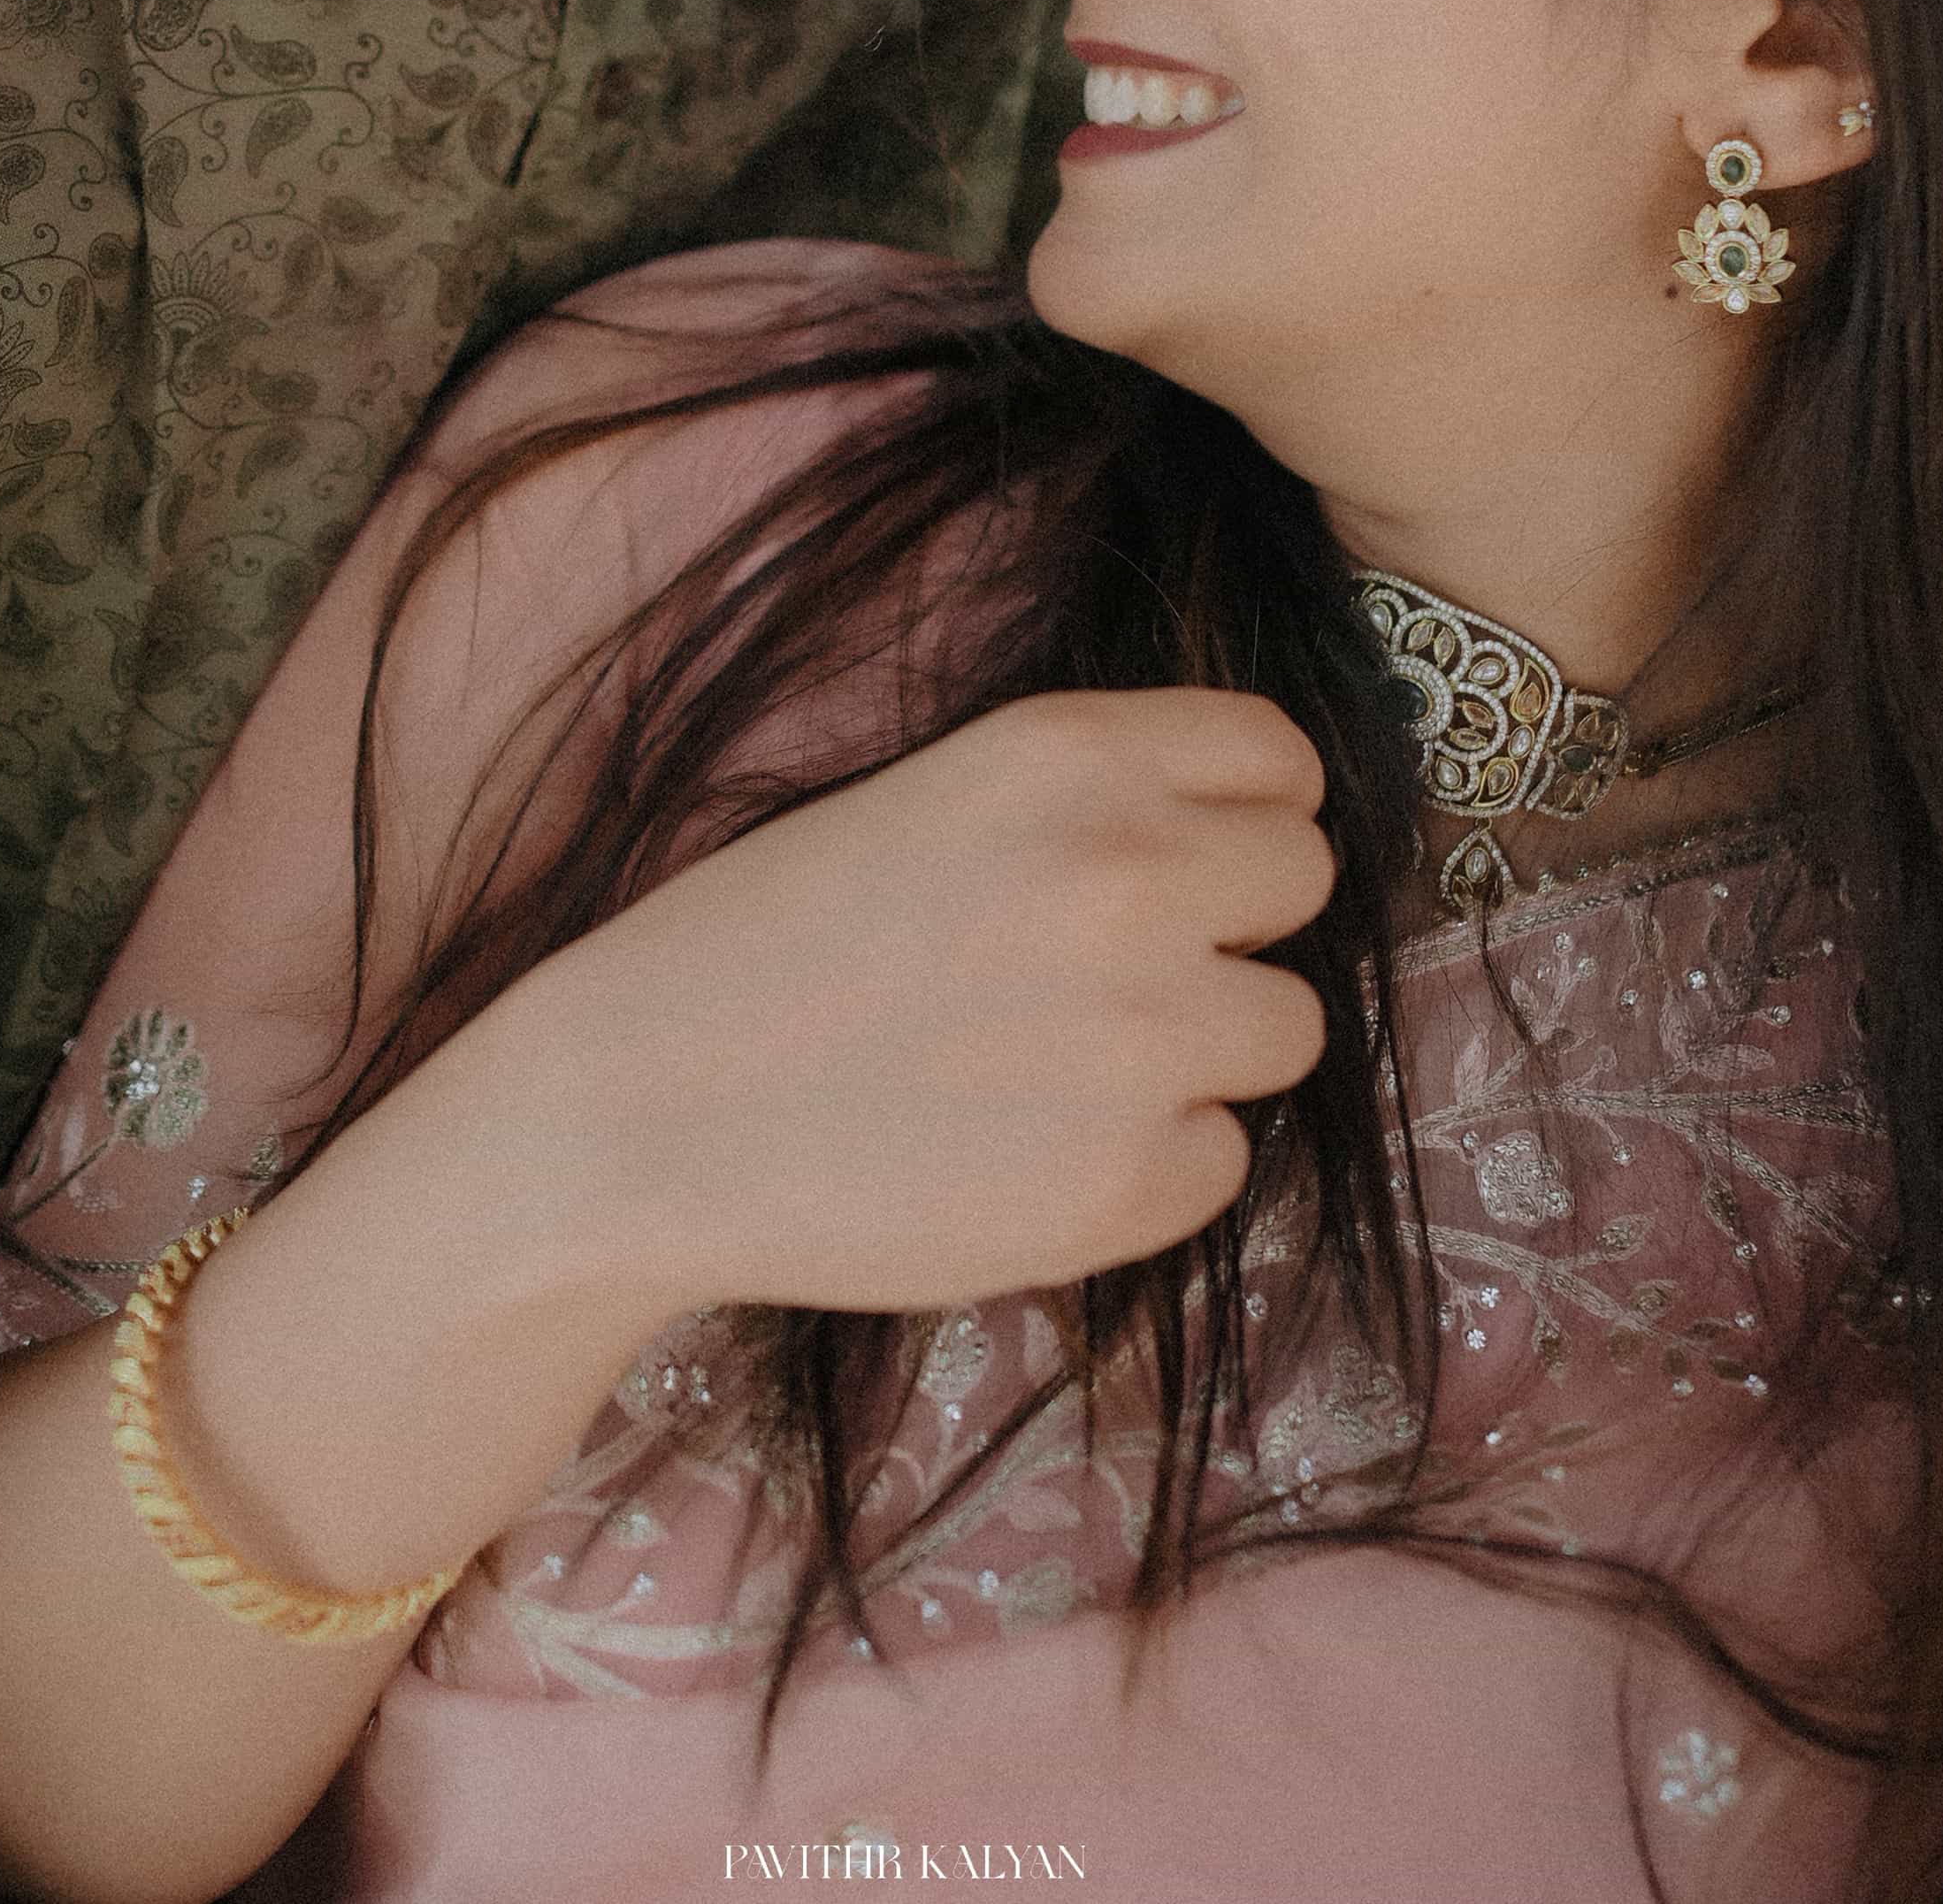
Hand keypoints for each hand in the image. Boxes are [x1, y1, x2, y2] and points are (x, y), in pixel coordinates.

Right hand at [470, 684, 1335, 1319]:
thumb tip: (1241, 834)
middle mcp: (1129, 879)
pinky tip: (1029, 1150)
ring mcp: (1140, 1039)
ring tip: (1065, 1063)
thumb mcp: (937, 798)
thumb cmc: (767, 942)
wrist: (636, 1112)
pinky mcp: (1127, 1187)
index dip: (1247, 810)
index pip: (1281, 760)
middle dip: (1233, 922)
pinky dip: (1149, 1165)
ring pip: (1288, 1028)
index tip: (1200, 853)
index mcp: (1069, 756)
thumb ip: (1093, 800)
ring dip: (1204, 1047)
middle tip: (1121, 966)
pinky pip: (1220, 1161)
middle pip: (1306, 883)